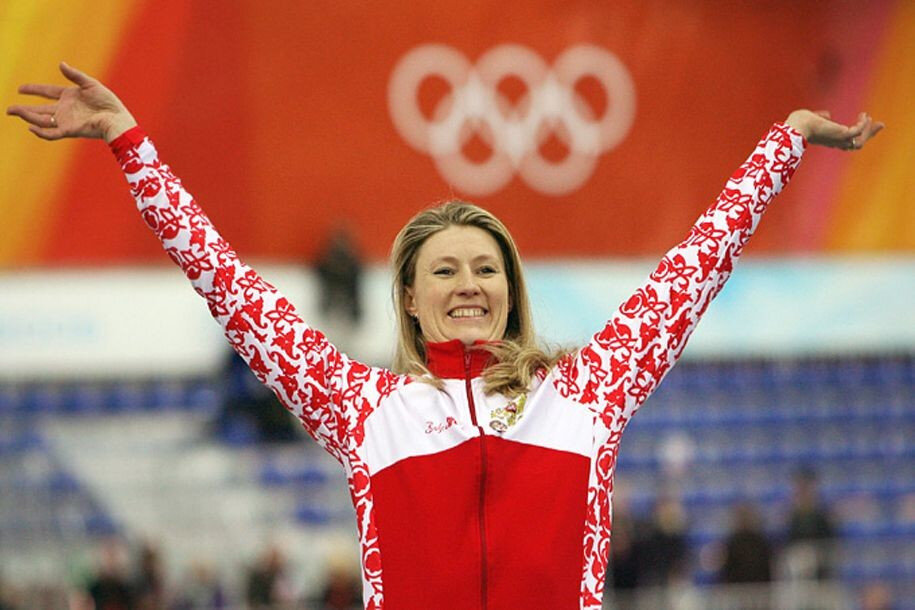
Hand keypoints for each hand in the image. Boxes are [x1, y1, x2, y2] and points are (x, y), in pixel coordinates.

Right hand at [6, 62, 136, 142]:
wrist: (117, 118)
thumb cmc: (108, 102)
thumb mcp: (90, 84)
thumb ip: (75, 75)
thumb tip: (60, 64)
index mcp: (69, 96)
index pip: (46, 91)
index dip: (33, 89)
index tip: (20, 88)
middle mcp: (65, 109)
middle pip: (39, 109)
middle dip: (23, 110)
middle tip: (8, 110)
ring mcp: (66, 120)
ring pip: (42, 120)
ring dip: (28, 117)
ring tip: (14, 112)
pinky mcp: (70, 130)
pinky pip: (52, 133)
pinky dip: (41, 132)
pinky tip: (31, 128)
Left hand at [785, 109, 883, 150]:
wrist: (796, 127)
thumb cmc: (799, 122)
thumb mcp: (813, 118)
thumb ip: (821, 118)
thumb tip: (828, 115)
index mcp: (827, 139)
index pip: (846, 140)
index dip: (856, 135)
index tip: (865, 125)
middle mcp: (834, 142)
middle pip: (856, 143)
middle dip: (869, 134)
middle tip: (880, 124)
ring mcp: (838, 139)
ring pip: (859, 140)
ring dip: (868, 130)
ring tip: (869, 117)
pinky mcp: (841, 134)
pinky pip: (858, 131)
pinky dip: (863, 124)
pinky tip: (863, 115)